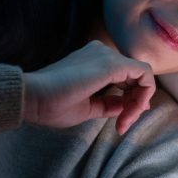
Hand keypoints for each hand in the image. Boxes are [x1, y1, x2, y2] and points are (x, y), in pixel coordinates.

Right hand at [21, 40, 154, 134]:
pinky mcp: (113, 63)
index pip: (124, 78)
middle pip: (135, 77)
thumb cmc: (52, 104)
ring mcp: (107, 56)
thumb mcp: (87, 107)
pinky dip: (143, 95)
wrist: (33, 97)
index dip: (130, 101)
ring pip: (142, 76)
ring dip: (138, 103)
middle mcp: (102, 53)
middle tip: (123, 125)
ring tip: (122, 123)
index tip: (121, 122)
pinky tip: (129, 114)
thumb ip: (108, 104)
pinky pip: (145, 75)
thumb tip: (126, 105)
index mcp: (94, 60)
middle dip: (135, 103)